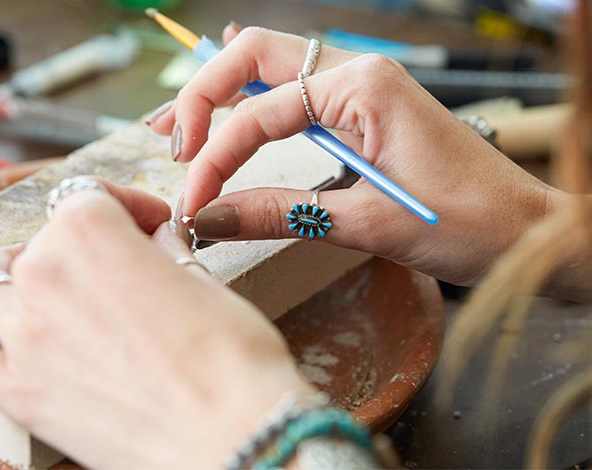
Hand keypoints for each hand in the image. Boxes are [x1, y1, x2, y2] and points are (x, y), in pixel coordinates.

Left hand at [0, 179, 312, 468]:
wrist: (231, 436)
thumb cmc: (229, 359)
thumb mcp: (201, 281)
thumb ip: (160, 252)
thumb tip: (153, 244)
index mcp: (88, 233)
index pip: (91, 198)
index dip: (129, 209)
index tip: (150, 224)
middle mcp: (42, 274)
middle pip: (44, 245)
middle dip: (86, 254)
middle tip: (130, 280)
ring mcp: (21, 334)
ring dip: (26, 282)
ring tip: (60, 299)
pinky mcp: (16, 388)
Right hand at [148, 25, 559, 285]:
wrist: (529, 231)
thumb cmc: (468, 222)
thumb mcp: (367, 223)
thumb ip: (280, 213)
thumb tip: (207, 219)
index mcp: (363, 87)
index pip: (258, 113)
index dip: (215, 159)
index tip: (191, 204)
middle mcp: (359, 72)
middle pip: (253, 56)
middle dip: (202, 97)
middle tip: (173, 146)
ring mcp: (362, 86)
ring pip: (269, 67)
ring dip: (219, 92)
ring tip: (175, 126)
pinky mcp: (364, 109)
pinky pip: (294, 91)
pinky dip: (252, 100)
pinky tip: (225, 109)